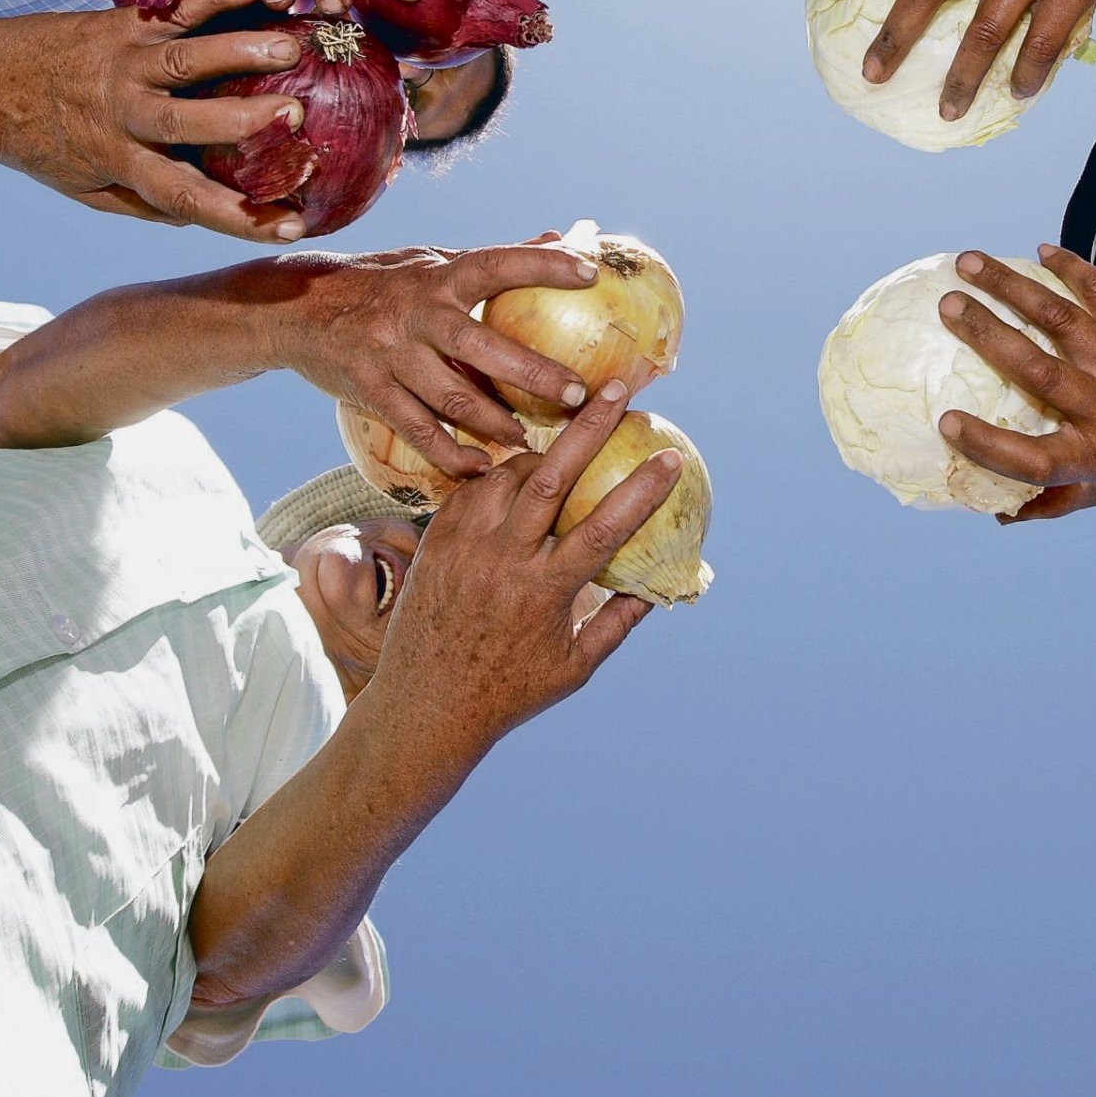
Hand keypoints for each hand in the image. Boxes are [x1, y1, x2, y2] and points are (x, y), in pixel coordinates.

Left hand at [0, 0, 312, 236]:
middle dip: (243, 121)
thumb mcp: (82, 186)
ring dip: (238, 51)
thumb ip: (140, 203)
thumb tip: (198, 217)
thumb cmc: (39, 140)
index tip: (292, 229)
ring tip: (289, 45)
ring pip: (184, 59)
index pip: (185, 198)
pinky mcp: (119, 24)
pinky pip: (173, 9)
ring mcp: (122, 65)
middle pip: (187, 121)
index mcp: (117, 162)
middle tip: (296, 117)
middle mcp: (121, 114)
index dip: (238, 216)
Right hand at [255, 239, 601, 474]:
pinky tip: (479, 467)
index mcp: (437, 274)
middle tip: (578, 393)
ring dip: (496, 423)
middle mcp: (415, 312)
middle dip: (533, 371)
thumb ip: (492, 257)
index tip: (589, 274)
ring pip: (451, 396)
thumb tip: (558, 234)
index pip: (497, 264)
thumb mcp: (430, 260)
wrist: (297, 308)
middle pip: (481, 345)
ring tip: (530, 439)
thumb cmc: (381, 282)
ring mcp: (390, 353)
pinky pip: (416, 429)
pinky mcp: (369, 389)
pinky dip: (449, 454)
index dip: (542, 265)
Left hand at [368, 381, 673, 754]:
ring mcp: (464, 548)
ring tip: (564, 445)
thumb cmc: (508, 693)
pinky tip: (515, 478)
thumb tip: (655, 588)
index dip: (641, 490)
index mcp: (545, 594)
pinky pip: (472, 490)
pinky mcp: (435, 542)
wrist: (424, 706)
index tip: (671, 456)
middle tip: (616, 390)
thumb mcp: (573, 668)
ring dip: (540, 454)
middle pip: (551, 479)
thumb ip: (617, 623)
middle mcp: (503, 563)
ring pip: (508, 476)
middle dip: (588, 427)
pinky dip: (498, 478)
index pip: (604, 529)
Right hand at [934, 246, 1095, 518]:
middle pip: (1035, 369)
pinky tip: (1040, 251)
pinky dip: (1069, 267)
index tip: (946, 422)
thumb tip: (996, 515)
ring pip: (1060, 317)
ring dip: (1010, 285)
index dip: (987, 444)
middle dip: (985, 333)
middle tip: (944, 305)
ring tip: (968, 262)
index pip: (1031, 460)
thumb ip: (1059, 497)